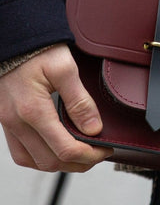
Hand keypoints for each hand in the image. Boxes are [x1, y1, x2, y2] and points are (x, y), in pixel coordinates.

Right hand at [0, 44, 111, 171]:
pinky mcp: (6, 122)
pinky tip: (55, 149)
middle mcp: (17, 122)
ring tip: (80, 155)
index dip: (90, 155)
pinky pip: (21, 153)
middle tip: (98, 154)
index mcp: (33, 110)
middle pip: (50, 162)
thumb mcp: (64, 68)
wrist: (14, 39)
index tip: (105, 149)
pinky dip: (40, 157)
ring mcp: (8, 125)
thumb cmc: (38, 50)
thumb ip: (80, 101)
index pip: (65, 149)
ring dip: (59, 164)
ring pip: (33, 162)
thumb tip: (94, 129)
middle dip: (79, 163)